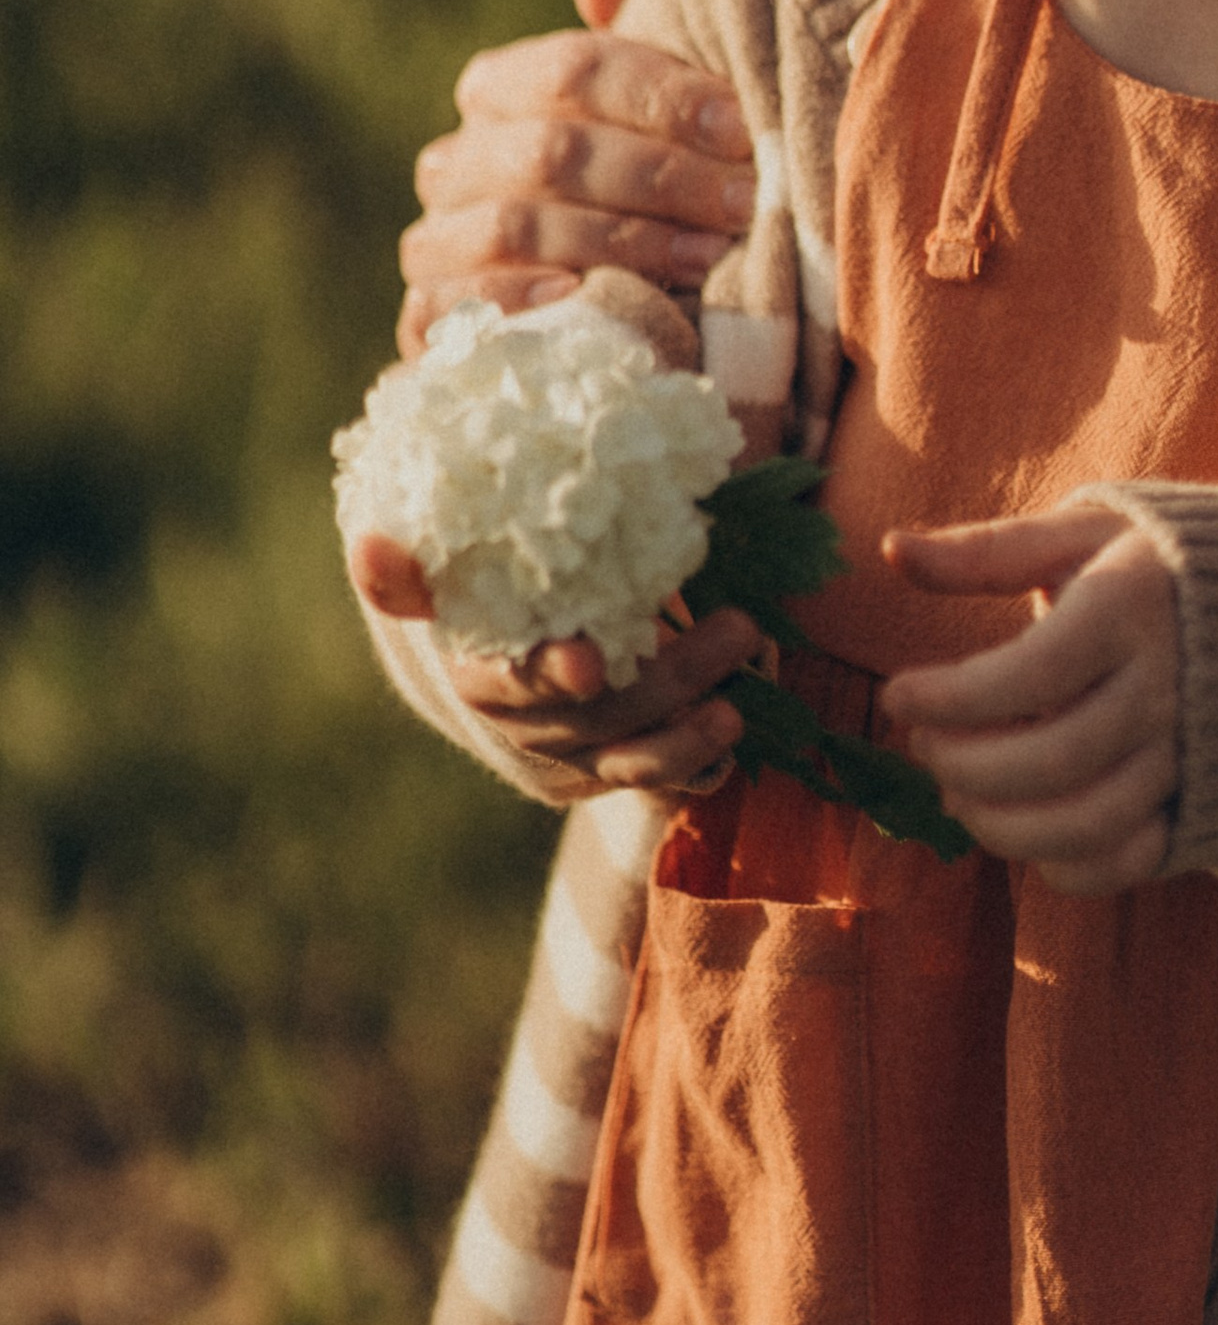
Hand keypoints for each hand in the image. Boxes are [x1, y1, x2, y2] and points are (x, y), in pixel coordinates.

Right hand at [347, 532, 762, 792]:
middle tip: (739, 626)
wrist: (522, 642)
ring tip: (740, 699)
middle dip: (667, 681)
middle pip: (594, 720)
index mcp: (479, 677)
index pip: (509, 686)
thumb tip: (370, 542)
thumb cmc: (492, 593)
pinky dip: (700, 762)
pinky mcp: (618, 772)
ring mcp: (577, 758)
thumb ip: (412, 569)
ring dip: (689, 734)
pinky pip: (661, 782)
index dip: (545, 677)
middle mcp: (527, 729)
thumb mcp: (452, 575)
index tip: (590, 660)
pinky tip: (734, 731)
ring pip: (631, 761)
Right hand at [396, 0, 756, 352]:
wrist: (624, 325)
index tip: (742, 129)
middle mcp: (457, 161)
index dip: (662, 95)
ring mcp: (437, 243)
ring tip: (705, 261)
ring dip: (620, 242)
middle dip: (660, 176)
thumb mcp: (673, 114)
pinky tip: (585, 301)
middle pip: (551, 150)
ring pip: (513, 225)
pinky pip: (458, 308)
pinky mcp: (427, 325)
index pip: (574, 69)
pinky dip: (521, 304)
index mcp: (503, 91)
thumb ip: (652, 32)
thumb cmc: (660, 195)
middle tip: (744, 204)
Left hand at [879, 505, 1177, 889]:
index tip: (897, 696)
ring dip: (1001, 827)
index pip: (1028, 674)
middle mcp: (1168, 686)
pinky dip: (1064, 865)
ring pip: (1088, 822)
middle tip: (924, 747)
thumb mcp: (1079, 533)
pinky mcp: (1198, 799)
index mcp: (1132, 607)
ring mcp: (1189, 752)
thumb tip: (890, 550)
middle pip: (1052, 760)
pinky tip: (1024, 830)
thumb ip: (985, 551)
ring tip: (958, 795)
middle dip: (964, 766)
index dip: (949, 698)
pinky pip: (1129, 861)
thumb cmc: (1154, 561)